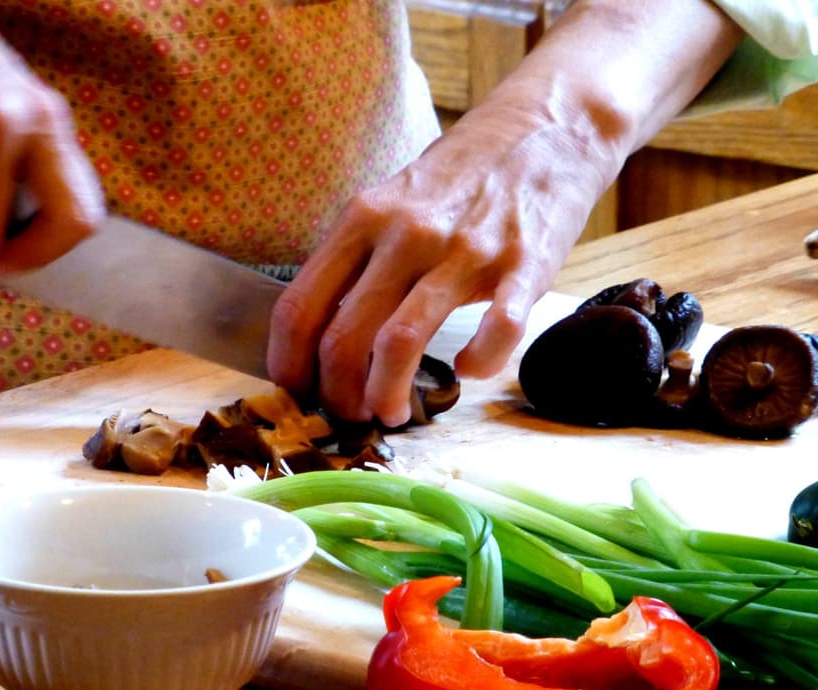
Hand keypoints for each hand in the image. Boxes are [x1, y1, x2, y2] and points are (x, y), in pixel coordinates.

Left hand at [267, 99, 605, 426]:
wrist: (547, 127)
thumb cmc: (461, 175)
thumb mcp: (391, 201)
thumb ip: (357, 257)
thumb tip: (321, 329)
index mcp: (363, 219)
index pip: (299, 307)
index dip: (288, 365)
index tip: (297, 393)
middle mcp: (405, 234)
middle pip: (342, 337)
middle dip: (337, 395)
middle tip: (350, 415)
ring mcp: (463, 250)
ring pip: (399, 343)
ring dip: (387, 395)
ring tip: (394, 413)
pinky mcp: (523, 265)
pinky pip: (495, 331)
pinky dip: (477, 364)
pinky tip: (469, 370)